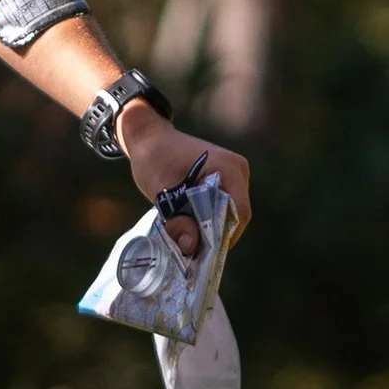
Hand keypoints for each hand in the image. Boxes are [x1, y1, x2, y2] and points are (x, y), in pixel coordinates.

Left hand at [116, 105, 251, 253]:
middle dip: (216, 233)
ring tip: (190, 235)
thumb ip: (177, 220)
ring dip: (212, 225)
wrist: (149, 137)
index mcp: (227, 168)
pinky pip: (224, 203)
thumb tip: (191, 247)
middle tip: (193, 248)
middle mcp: (237, 168)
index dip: (224, 236)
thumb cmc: (154, 159)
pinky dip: (210, 215)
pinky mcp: (227, 176)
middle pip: (236, 213)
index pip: (238, 212)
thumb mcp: (161, 192)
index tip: (204, 252)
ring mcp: (234, 172)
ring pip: (230, 210)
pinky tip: (192, 222)